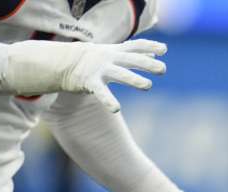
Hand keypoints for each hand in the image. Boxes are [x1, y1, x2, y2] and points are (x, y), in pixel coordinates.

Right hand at [0, 39, 166, 112]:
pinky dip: (109, 101)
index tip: (164, 50)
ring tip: (147, 85)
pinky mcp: (90, 82)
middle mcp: (109, 58)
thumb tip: (154, 54)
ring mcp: (100, 70)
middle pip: (131, 60)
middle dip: (147, 64)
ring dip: (134, 79)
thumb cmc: (95, 59)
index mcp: (116, 51)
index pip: (135, 46)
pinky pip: (101, 93)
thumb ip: (134, 53)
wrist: (62, 62)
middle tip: (162, 69)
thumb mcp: (114, 53)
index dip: (150, 47)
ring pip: (120, 74)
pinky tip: (116, 109)